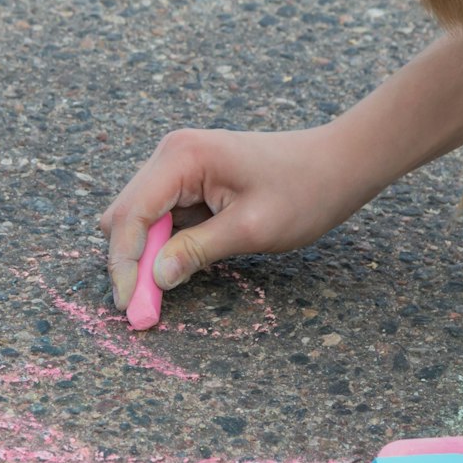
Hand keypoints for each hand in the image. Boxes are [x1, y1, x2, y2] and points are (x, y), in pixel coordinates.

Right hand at [97, 125, 383, 310]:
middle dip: (129, 261)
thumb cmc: (304, 192)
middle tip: (142, 307)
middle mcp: (172, 154)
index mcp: (182, 157)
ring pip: (139, 217)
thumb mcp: (251, 229)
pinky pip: (163, 216)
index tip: (130, 305)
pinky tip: (178, 267)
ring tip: (157, 295)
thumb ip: (198, 251)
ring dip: (144, 254)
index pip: (131, 214)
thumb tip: (155, 278)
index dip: (124, 262)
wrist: (338, 164)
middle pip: (125, 214)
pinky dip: (163, 244)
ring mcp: (179, 164)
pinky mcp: (191, 179)